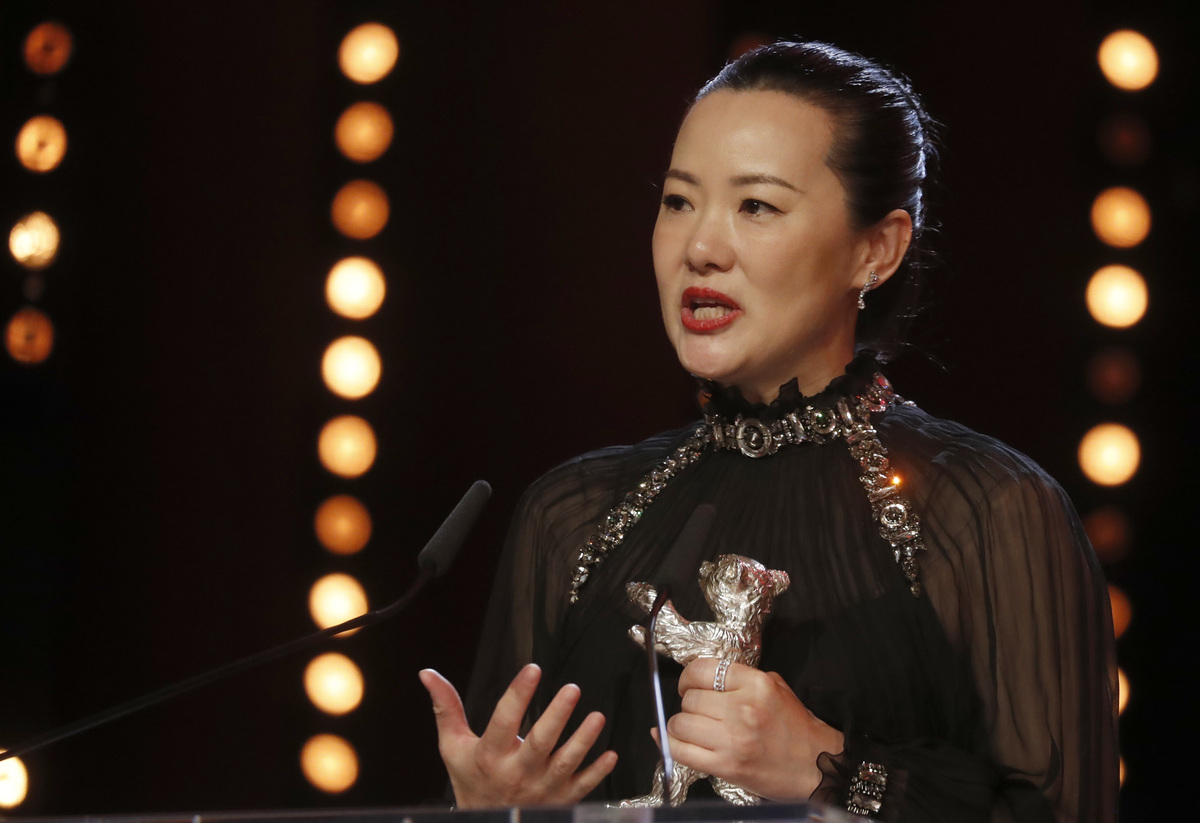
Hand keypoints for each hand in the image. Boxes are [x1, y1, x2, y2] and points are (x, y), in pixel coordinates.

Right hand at [418, 664, 617, 807]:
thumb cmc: (472, 781)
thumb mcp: (454, 746)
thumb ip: (447, 709)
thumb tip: (428, 674)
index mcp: (489, 757)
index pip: (503, 722)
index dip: (517, 695)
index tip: (532, 670)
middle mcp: (516, 774)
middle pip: (539, 743)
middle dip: (556, 717)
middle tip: (572, 689)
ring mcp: (541, 789)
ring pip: (564, 764)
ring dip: (583, 741)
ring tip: (597, 717)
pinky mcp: (560, 799)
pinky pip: (582, 786)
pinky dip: (597, 772)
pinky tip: (610, 754)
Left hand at [664, 659, 843, 800]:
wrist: (816, 767)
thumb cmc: (797, 728)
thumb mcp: (777, 688)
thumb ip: (743, 678)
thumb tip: (706, 676)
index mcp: (755, 684)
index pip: (702, 670)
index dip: (688, 677)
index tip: (689, 685)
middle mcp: (742, 708)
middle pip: (689, 698)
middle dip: (688, 704)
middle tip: (698, 712)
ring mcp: (732, 739)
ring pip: (680, 723)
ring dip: (681, 726)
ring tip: (693, 729)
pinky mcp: (725, 766)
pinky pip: (681, 751)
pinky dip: (672, 746)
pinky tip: (677, 742)